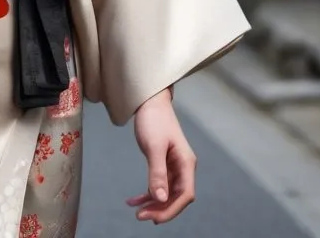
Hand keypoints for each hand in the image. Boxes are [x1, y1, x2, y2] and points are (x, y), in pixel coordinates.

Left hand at [127, 88, 196, 224]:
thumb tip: (161, 199)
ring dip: (153, 204)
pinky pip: (158, 185)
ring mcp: (174, 166)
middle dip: (160, 209)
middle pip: (176, 197)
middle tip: (140, 216)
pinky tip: (133, 200)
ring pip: (166, 193)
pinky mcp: (163, 164)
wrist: (149, 101)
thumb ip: (157, 173)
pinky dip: (147, 194)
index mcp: (186, 163)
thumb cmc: (153, 120)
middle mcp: (183, 167)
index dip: (171, 210)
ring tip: (136, 212)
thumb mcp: (153, 146)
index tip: (153, 217)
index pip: (185, 195)